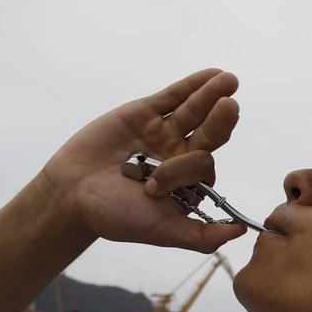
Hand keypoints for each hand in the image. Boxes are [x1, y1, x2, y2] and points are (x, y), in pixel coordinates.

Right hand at [34, 68, 248, 252]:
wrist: (70, 195)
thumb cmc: (115, 216)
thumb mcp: (162, 231)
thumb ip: (201, 237)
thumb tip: (241, 232)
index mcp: (190, 182)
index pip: (202, 166)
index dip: (184, 171)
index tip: (152, 186)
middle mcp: (180, 154)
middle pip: (209, 133)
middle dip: (221, 120)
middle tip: (231, 106)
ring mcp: (164, 132)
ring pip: (194, 111)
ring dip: (211, 95)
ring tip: (230, 79)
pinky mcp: (145, 113)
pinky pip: (173, 96)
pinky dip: (191, 85)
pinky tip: (213, 74)